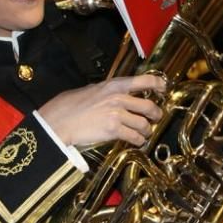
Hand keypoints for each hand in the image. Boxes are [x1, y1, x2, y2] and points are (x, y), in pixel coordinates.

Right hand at [38, 74, 164, 148]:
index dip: (158, 85)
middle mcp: (118, 97)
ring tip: (145, 133)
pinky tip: (136, 142)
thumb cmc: (69, 106)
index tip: (163, 89)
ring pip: (144, 124)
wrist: (58, 121)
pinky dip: (138, 141)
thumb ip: (107, 91)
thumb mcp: (91, 90)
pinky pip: (134, 136)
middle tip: (156, 118)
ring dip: (147, 131)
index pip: (144, 80)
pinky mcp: (113, 129)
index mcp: (113, 85)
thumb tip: (117, 94)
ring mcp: (116, 113)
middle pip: (149, 106)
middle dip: (156, 114)